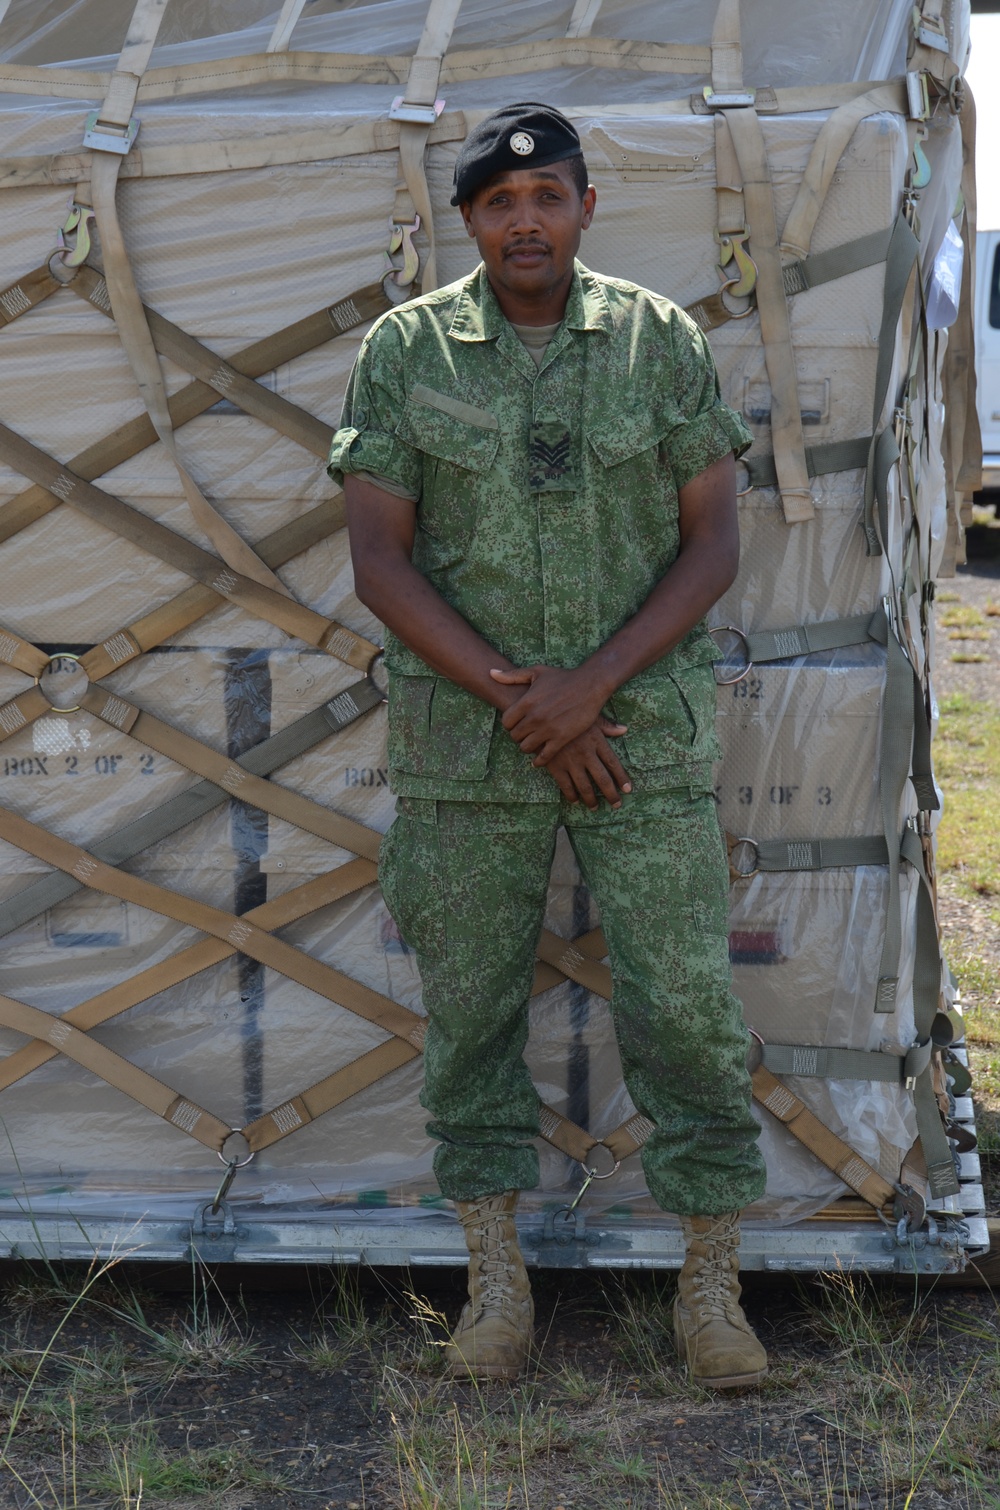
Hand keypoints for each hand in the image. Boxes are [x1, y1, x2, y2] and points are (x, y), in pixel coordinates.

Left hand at [490, 664, 623, 763]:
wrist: (590, 685)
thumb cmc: (563, 677)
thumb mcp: (536, 672)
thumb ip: (512, 675)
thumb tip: (491, 673)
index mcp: (527, 702)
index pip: (506, 722)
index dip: (509, 724)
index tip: (516, 723)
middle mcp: (535, 717)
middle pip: (514, 736)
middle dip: (518, 735)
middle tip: (525, 734)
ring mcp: (548, 729)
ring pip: (526, 747)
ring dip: (527, 746)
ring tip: (533, 742)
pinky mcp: (561, 738)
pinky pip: (543, 756)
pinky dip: (539, 761)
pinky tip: (538, 760)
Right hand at [543, 719, 631, 810]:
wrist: (541, 717)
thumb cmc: (568, 715)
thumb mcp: (589, 717)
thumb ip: (607, 726)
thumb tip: (624, 729)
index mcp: (597, 741)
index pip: (614, 764)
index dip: (622, 778)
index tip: (628, 789)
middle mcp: (586, 754)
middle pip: (602, 779)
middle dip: (611, 795)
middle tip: (616, 805)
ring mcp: (571, 762)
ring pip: (585, 787)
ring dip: (591, 800)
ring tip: (595, 807)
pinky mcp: (556, 766)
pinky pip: (566, 786)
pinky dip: (571, 795)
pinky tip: (575, 800)